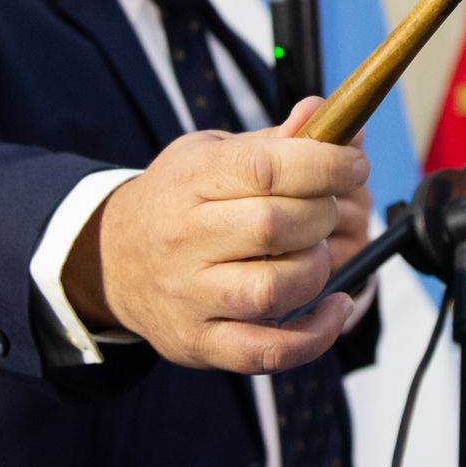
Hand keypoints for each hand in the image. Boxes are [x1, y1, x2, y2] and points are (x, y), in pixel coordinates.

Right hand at [67, 97, 369, 373]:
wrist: (111, 259)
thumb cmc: (180, 199)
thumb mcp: (212, 153)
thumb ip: (273, 142)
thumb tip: (324, 114)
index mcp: (192, 181)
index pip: (266, 168)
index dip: (325, 164)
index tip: (353, 164)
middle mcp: (186, 239)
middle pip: (275, 227)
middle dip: (322, 215)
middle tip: (325, 209)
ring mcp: (192, 297)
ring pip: (274, 291)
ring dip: (315, 269)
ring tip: (313, 253)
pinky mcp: (200, 343)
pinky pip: (268, 352)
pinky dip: (315, 335)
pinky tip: (332, 307)